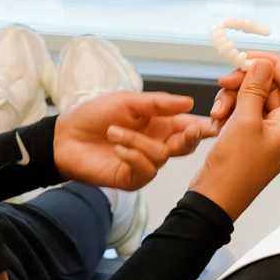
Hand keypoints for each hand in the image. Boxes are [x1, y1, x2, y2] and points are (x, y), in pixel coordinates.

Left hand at [52, 91, 215, 189]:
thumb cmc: (95, 115)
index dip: (203, 125)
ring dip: (139, 142)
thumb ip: (159, 103)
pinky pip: (146, 170)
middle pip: (186, 146)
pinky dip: (134, 156)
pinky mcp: (132, 178)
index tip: (215, 123)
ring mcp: (145, 163)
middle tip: (188, 129)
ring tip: (114, 132)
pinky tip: (118, 148)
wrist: (65, 137)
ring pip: (162, 155)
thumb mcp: (128, 101)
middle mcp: (157, 143)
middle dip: (189, 137)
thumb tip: (190, 103)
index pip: (189, 125)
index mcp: (160, 122)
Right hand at [189, 55, 279, 220]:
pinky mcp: (252, 135)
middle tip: (225, 82)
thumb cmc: (233, 170)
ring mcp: (268, 131)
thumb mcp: (244, 121)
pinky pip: (243, 109)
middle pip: (271, 86)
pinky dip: (229, 109)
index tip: (248, 57)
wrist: (214, 199)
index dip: (272, 64)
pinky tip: (217, 122)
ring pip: (254, 96)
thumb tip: (263, 63)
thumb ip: (255, 87)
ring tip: (218, 112)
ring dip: (233, 97)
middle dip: (245, 82)